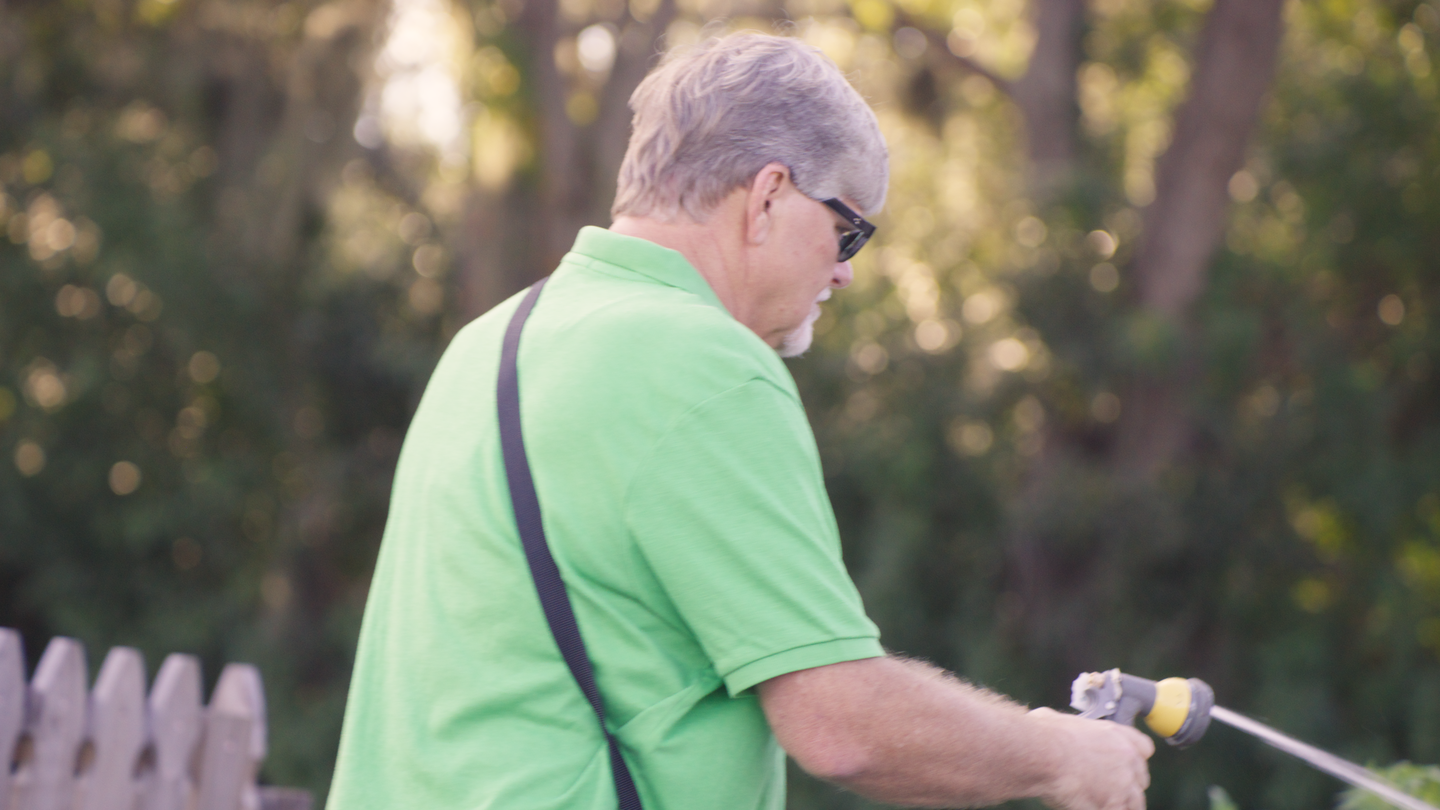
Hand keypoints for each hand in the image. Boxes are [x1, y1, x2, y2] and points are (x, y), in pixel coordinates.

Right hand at [1027, 707, 1154, 809]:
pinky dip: (1107, 809)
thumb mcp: (1057, 719)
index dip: (1133, 758)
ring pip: (1135, 803)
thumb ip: (1065, 726)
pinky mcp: (1114, 805)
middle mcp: (1127, 759)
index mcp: (1116, 735)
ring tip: (1101, 802)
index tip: (1124, 765)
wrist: (1044, 755)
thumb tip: (1047, 722)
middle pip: (1140, 779)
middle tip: (1107, 789)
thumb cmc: (1045, 735)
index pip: (1144, 748)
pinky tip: (1091, 807)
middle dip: (1127, 785)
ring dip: (1121, 804)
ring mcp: (1124, 784)